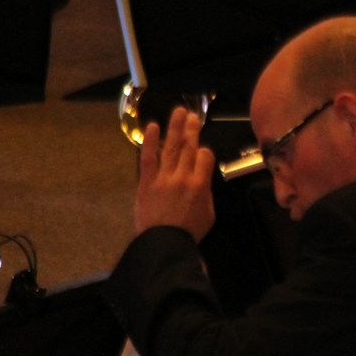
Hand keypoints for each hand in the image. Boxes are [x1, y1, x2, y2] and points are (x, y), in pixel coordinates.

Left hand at [134, 106, 215, 241]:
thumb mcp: (208, 213)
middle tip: (192, 115)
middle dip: (192, 129)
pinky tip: (153, 126)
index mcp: (201, 184)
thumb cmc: (189, 232)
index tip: (201, 151)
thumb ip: (206, 192)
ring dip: (175, 127)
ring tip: (179, 111)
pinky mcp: (146, 182)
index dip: (204, 150)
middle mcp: (183, 176)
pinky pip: (148, 158)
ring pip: (171, 147)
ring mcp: (164, 177)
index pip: (205, 156)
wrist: (164, 243)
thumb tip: (202, 180)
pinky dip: (150, 142)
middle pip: (189, 146)